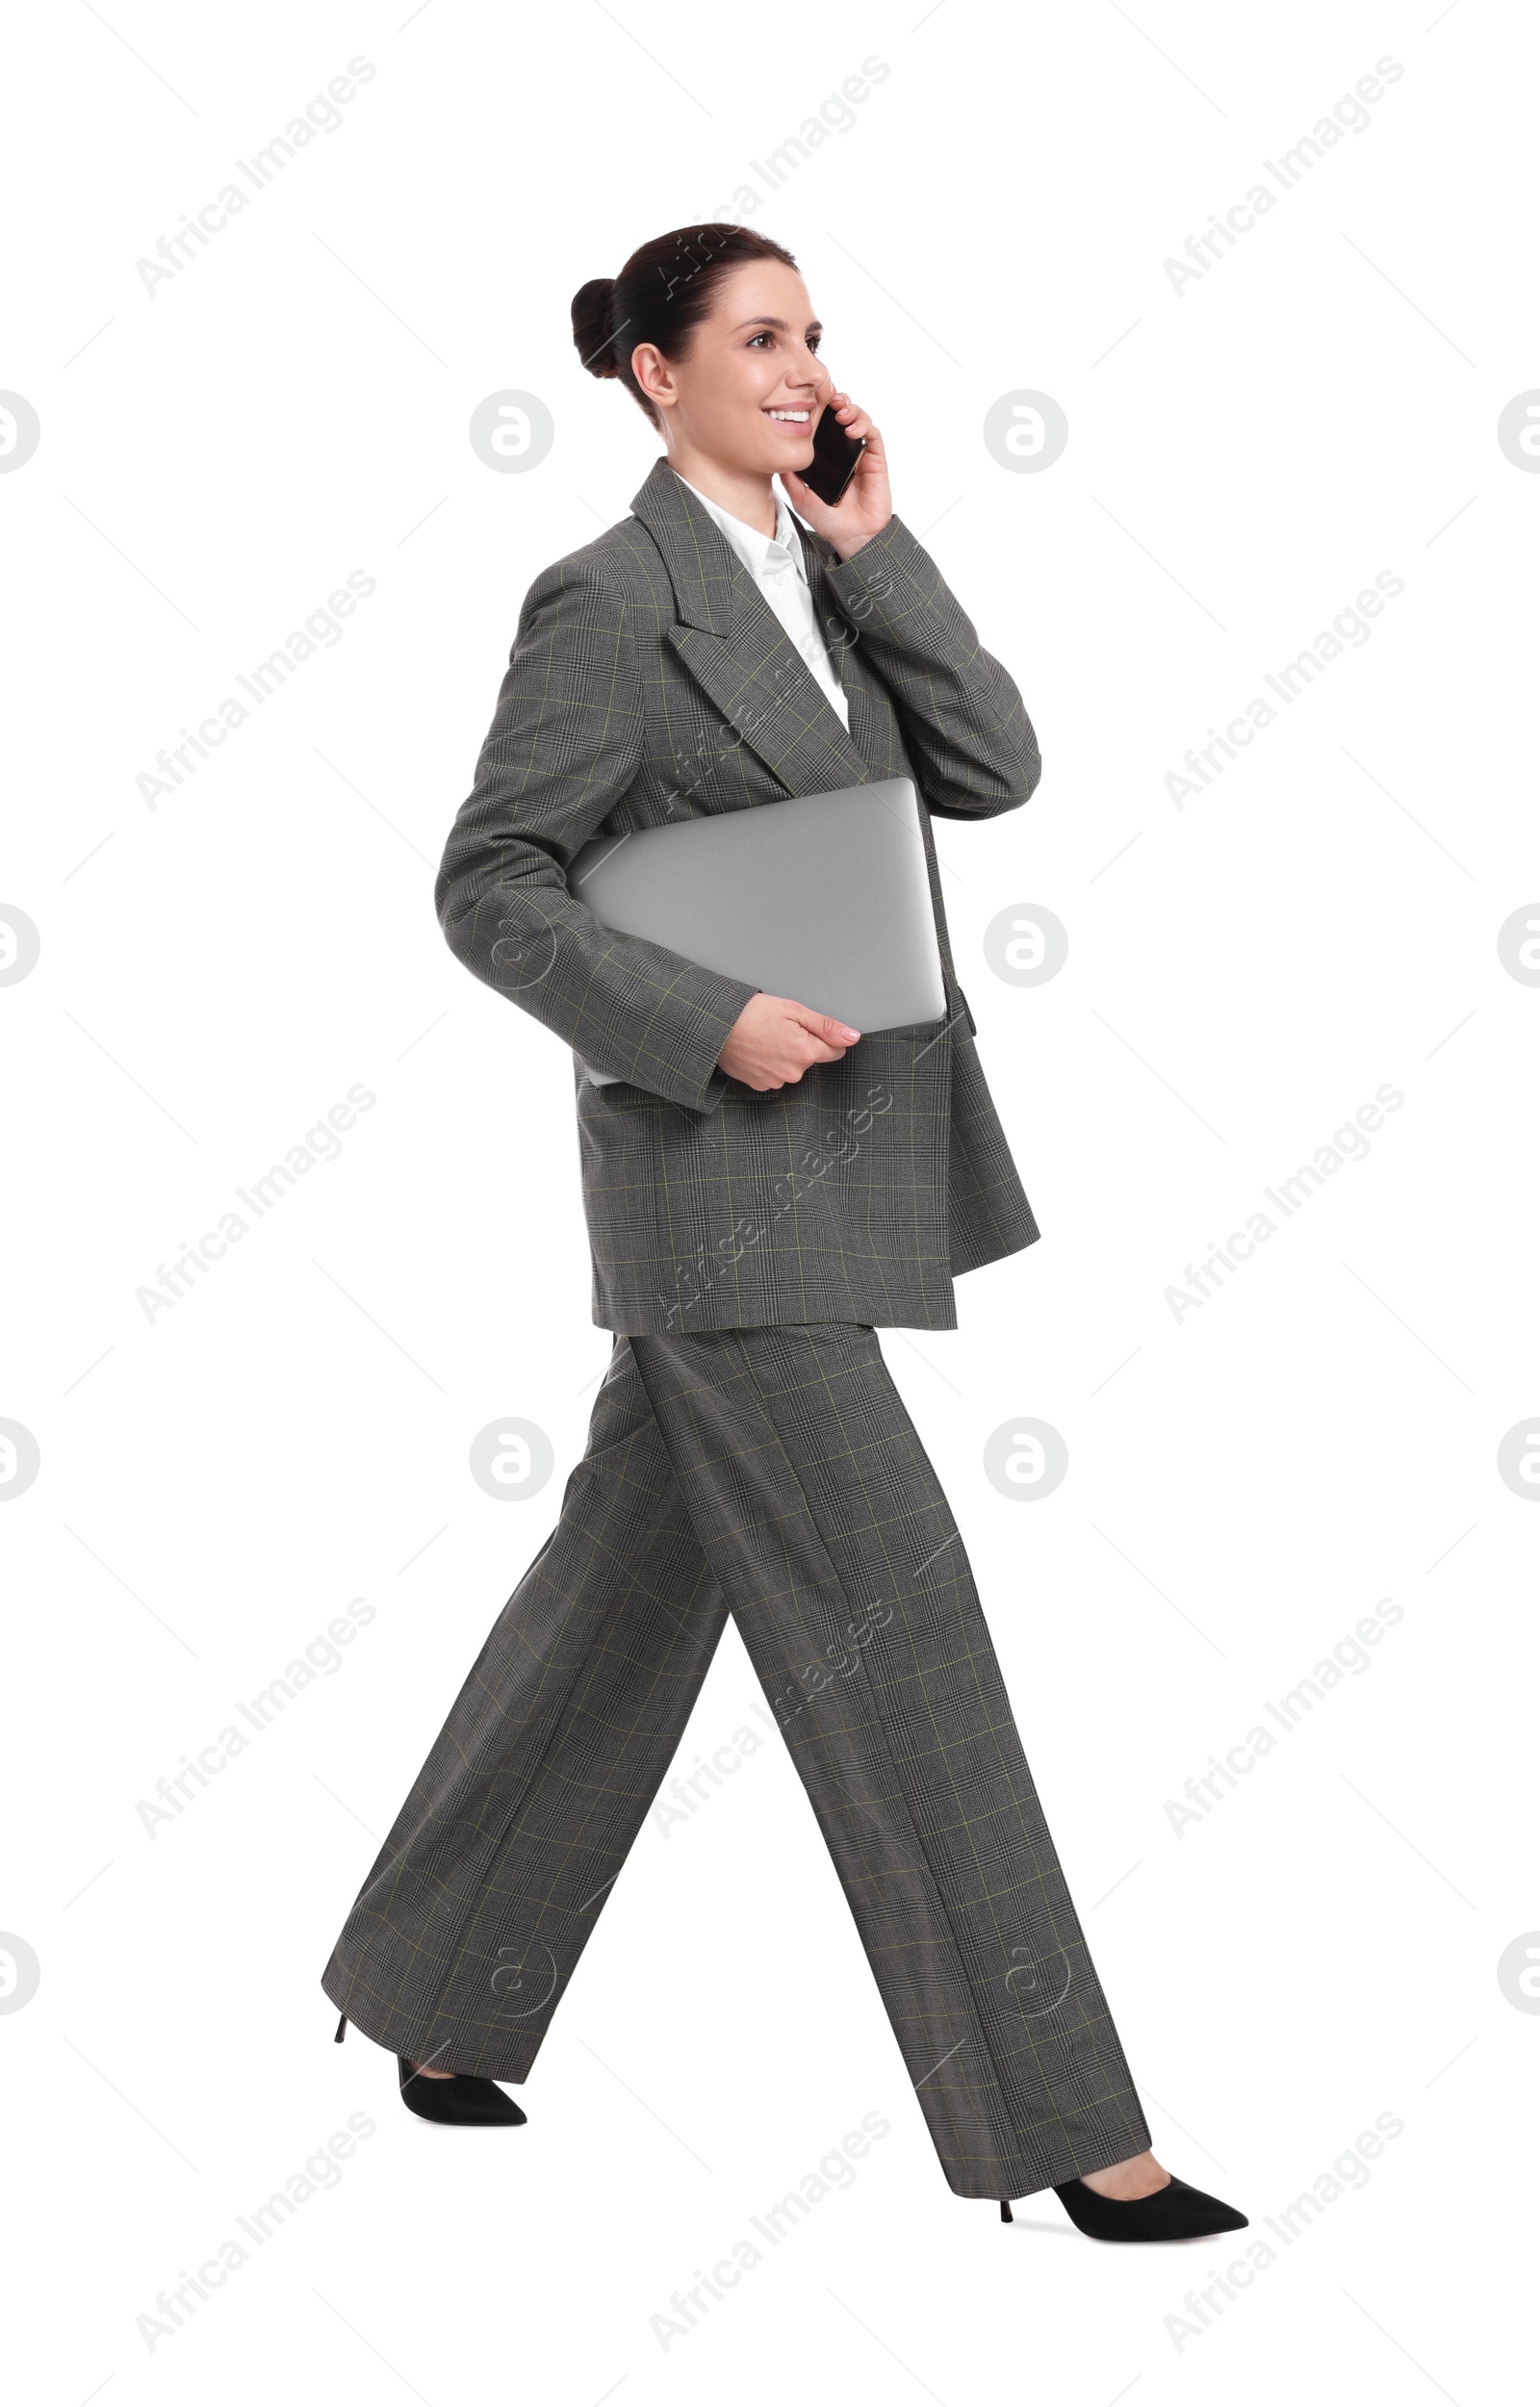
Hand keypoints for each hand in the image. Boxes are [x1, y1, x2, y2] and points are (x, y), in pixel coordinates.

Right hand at [718, 992, 860, 1091]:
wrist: (717, 1025)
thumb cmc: (752, 1014)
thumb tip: (852, 1036)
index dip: (823, 1037)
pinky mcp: (760, 1085)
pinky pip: (775, 1075)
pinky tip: (757, 1050)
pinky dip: (769, 1064)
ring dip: (784, 1055)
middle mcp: (793, 1073)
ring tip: (764, 1038)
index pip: (835, 1051)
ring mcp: (776, 1081)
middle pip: (810, 1060)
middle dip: (801, 1045)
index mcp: (806, 1053)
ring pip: (792, 1068)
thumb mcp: (795, 1011)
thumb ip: (827, 1026)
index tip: (806, 1028)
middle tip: (780, 1029)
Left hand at [780, 387, 892, 559]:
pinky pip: (872, 435)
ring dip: (851, 409)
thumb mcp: (800, 497)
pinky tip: (851, 429)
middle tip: (827, 397)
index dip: (819, 408)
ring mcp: (860, 454)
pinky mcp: (875, 460)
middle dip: (836, 400)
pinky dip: (863, 426)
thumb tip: (775, 457)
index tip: (808, 400)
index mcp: (827, 456)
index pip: (823, 424)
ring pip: (859, 419)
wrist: (853, 537)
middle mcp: (844, 451)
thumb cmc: (830, 520)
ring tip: (840, 412)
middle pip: (842, 415)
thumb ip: (790, 477)